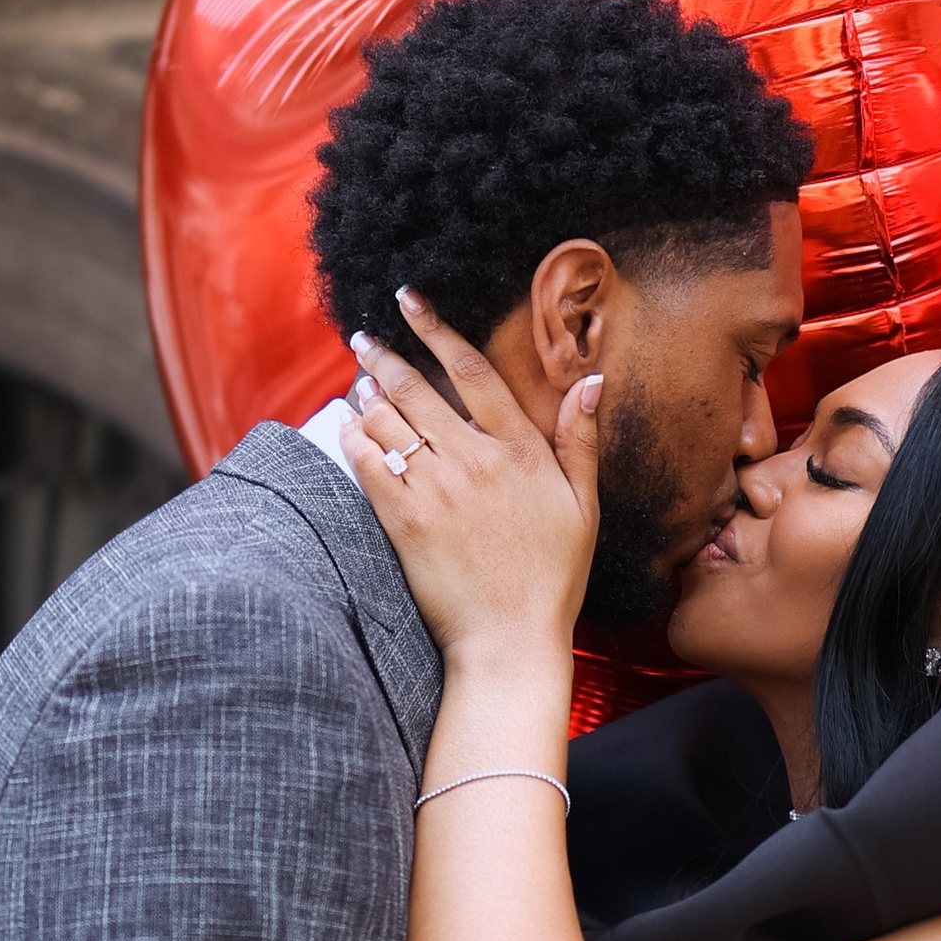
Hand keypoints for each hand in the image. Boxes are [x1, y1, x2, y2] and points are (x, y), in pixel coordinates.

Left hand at [343, 290, 600, 664]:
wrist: (511, 638)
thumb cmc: (552, 576)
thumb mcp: (583, 504)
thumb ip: (580, 439)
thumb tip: (594, 380)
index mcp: (520, 449)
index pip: (472, 369)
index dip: (435, 329)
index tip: (409, 301)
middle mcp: (476, 460)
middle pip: (417, 388)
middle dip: (384, 354)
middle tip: (362, 337)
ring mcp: (437, 489)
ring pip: (388, 420)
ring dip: (366, 393)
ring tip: (357, 381)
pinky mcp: (405, 520)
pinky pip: (368, 464)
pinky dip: (353, 438)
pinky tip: (346, 426)